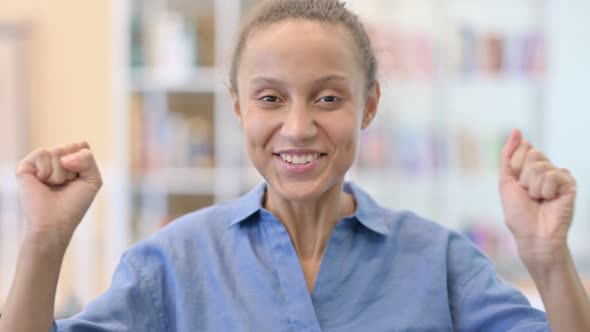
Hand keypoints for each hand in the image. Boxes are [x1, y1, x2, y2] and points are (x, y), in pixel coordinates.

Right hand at [15, 142, 102, 249]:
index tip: (80, 179)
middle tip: (66, 184)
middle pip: (71, 147)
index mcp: (70, 159)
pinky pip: (42, 153)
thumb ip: (87, 159)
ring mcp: (39, 162)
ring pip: (57, 151)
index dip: (85, 163)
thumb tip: (63, 157)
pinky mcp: (25, 166)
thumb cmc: (74, 203)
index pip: (82, 146)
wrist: (56, 222)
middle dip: (74, 168)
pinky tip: (42, 182)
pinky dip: (47, 171)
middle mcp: (54, 158)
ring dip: (61, 173)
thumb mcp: (93, 179)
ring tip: (54, 185)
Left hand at [499, 129, 576, 269]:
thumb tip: (516, 131)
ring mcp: (559, 176)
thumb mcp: (506, 181)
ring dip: (534, 186)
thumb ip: (508, 155)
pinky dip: (546, 190)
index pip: (523, 148)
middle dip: (524, 177)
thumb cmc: (518, 213)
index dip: (515, 166)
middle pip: (532, 153)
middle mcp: (545, 168)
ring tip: (538, 199)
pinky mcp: (569, 184)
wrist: (532, 235)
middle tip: (529, 194)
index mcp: (530, 167)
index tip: (518, 183)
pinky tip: (550, 200)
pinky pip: (553, 175)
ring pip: (541, 165)